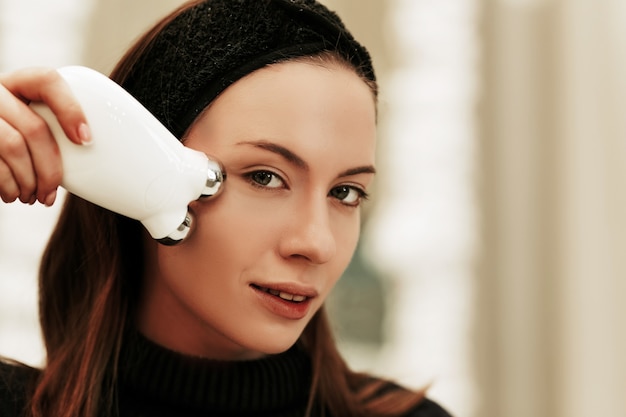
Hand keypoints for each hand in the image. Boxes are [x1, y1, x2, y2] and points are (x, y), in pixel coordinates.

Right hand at [0, 67, 89, 205]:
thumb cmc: (18, 140)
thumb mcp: (31, 123)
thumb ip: (55, 127)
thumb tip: (95, 152)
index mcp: (20, 83)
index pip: (47, 81)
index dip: (70, 109)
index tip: (86, 141)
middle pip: (34, 127)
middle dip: (49, 167)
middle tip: (52, 191)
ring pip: (13, 146)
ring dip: (29, 180)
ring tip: (34, 196)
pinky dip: (8, 184)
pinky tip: (14, 194)